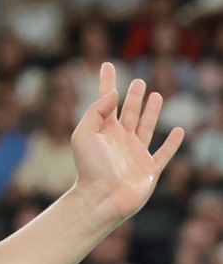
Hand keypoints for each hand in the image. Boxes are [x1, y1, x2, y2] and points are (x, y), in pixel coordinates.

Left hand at [70, 62, 183, 224]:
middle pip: (130, 111)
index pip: (106, 100)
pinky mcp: (150, 169)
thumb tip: (113, 93)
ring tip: (156, 95)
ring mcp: (136, 153)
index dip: (107, 82)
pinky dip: (173, 143)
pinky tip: (179, 131)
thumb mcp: (84, 133)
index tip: (107, 65)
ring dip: (152, 112)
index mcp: (103, 129)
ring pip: (147, 127)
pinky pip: (164, 153)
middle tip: (139, 81)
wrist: (102, 198)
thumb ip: (97, 111)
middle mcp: (120, 139)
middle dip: (134, 96)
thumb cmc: (90, 167)